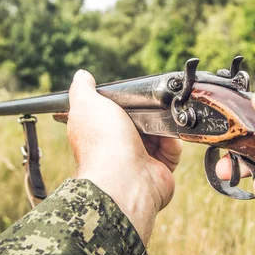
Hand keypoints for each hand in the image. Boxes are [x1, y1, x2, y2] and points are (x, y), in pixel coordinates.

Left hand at [67, 70, 181, 244]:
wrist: (126, 178)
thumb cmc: (103, 143)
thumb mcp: (86, 104)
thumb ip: (82, 88)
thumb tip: (82, 76)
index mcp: (99, 132)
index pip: (113, 112)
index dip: (122, 102)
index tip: (130, 95)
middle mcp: (117, 147)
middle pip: (139, 121)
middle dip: (146, 112)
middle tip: (149, 106)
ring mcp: (138, 159)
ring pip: (158, 133)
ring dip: (161, 125)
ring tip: (157, 123)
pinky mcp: (159, 170)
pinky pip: (172, 149)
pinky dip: (172, 143)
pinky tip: (166, 140)